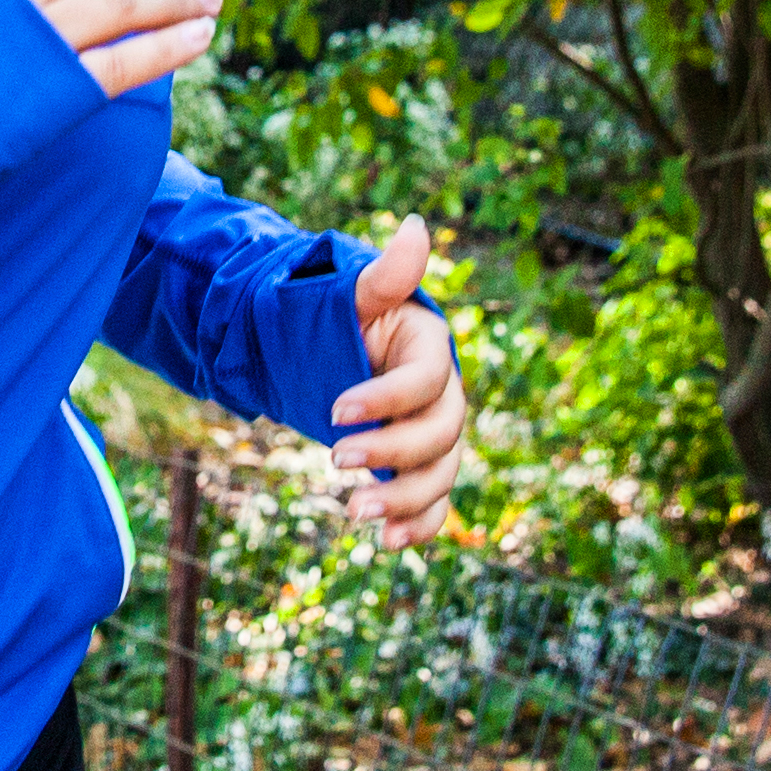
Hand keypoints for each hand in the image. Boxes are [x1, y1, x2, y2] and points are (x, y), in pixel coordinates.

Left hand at [331, 217, 468, 534]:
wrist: (325, 350)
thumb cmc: (339, 313)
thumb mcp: (354, 293)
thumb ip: (385, 276)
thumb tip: (415, 228)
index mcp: (432, 348)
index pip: (426, 380)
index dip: (387, 398)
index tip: (334, 410)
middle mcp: (444, 396)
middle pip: (440, 433)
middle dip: (391, 452)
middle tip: (334, 458)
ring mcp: (434, 437)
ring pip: (440, 475)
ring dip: (404, 499)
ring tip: (354, 514)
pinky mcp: (419, 469)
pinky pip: (434, 506)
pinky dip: (418, 526)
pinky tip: (387, 541)